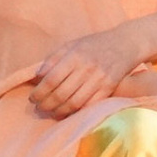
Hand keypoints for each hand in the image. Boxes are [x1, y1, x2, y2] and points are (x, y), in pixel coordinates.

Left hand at [28, 26, 146, 119]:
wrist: (124, 44)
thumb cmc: (93, 44)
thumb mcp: (71, 45)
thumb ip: (53, 59)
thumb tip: (37, 76)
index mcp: (74, 56)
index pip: (51, 80)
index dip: (39, 92)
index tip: (32, 98)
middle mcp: (86, 68)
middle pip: (60, 94)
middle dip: (46, 105)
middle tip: (39, 107)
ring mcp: (99, 80)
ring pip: (74, 103)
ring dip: (59, 111)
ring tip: (51, 111)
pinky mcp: (108, 88)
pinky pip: (89, 106)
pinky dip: (77, 112)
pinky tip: (68, 112)